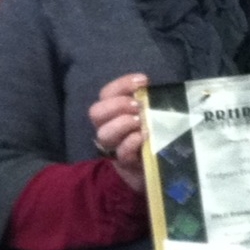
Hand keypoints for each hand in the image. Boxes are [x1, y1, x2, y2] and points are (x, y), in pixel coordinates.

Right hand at [89, 73, 148, 192]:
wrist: (153, 168)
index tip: (144, 81)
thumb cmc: (151, 135)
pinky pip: (121, 152)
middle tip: (138, 107)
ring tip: (141, 122)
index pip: (106, 93)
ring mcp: (113, 147)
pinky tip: (145, 136)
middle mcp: (107, 128)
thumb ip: (148, 101)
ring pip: (104, 133)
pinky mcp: (125, 163)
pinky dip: (132, 142)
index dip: (122, 84)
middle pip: (96, 112)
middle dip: (118, 105)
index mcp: (112, 113)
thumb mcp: (150, 114)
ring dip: (123, 123)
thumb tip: (153, 88)